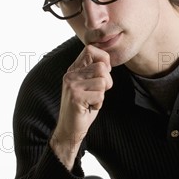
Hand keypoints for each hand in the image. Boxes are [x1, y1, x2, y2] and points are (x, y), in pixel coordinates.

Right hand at [50, 44, 112, 168]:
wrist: (70, 128)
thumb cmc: (84, 107)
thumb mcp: (90, 85)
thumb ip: (95, 72)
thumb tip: (108, 62)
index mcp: (73, 69)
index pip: (90, 49)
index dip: (103, 60)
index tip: (102, 75)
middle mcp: (70, 75)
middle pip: (102, 67)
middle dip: (107, 82)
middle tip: (97, 93)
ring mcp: (71, 85)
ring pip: (103, 81)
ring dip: (102, 94)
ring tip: (91, 101)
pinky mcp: (76, 96)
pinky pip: (100, 95)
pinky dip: (99, 103)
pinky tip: (89, 107)